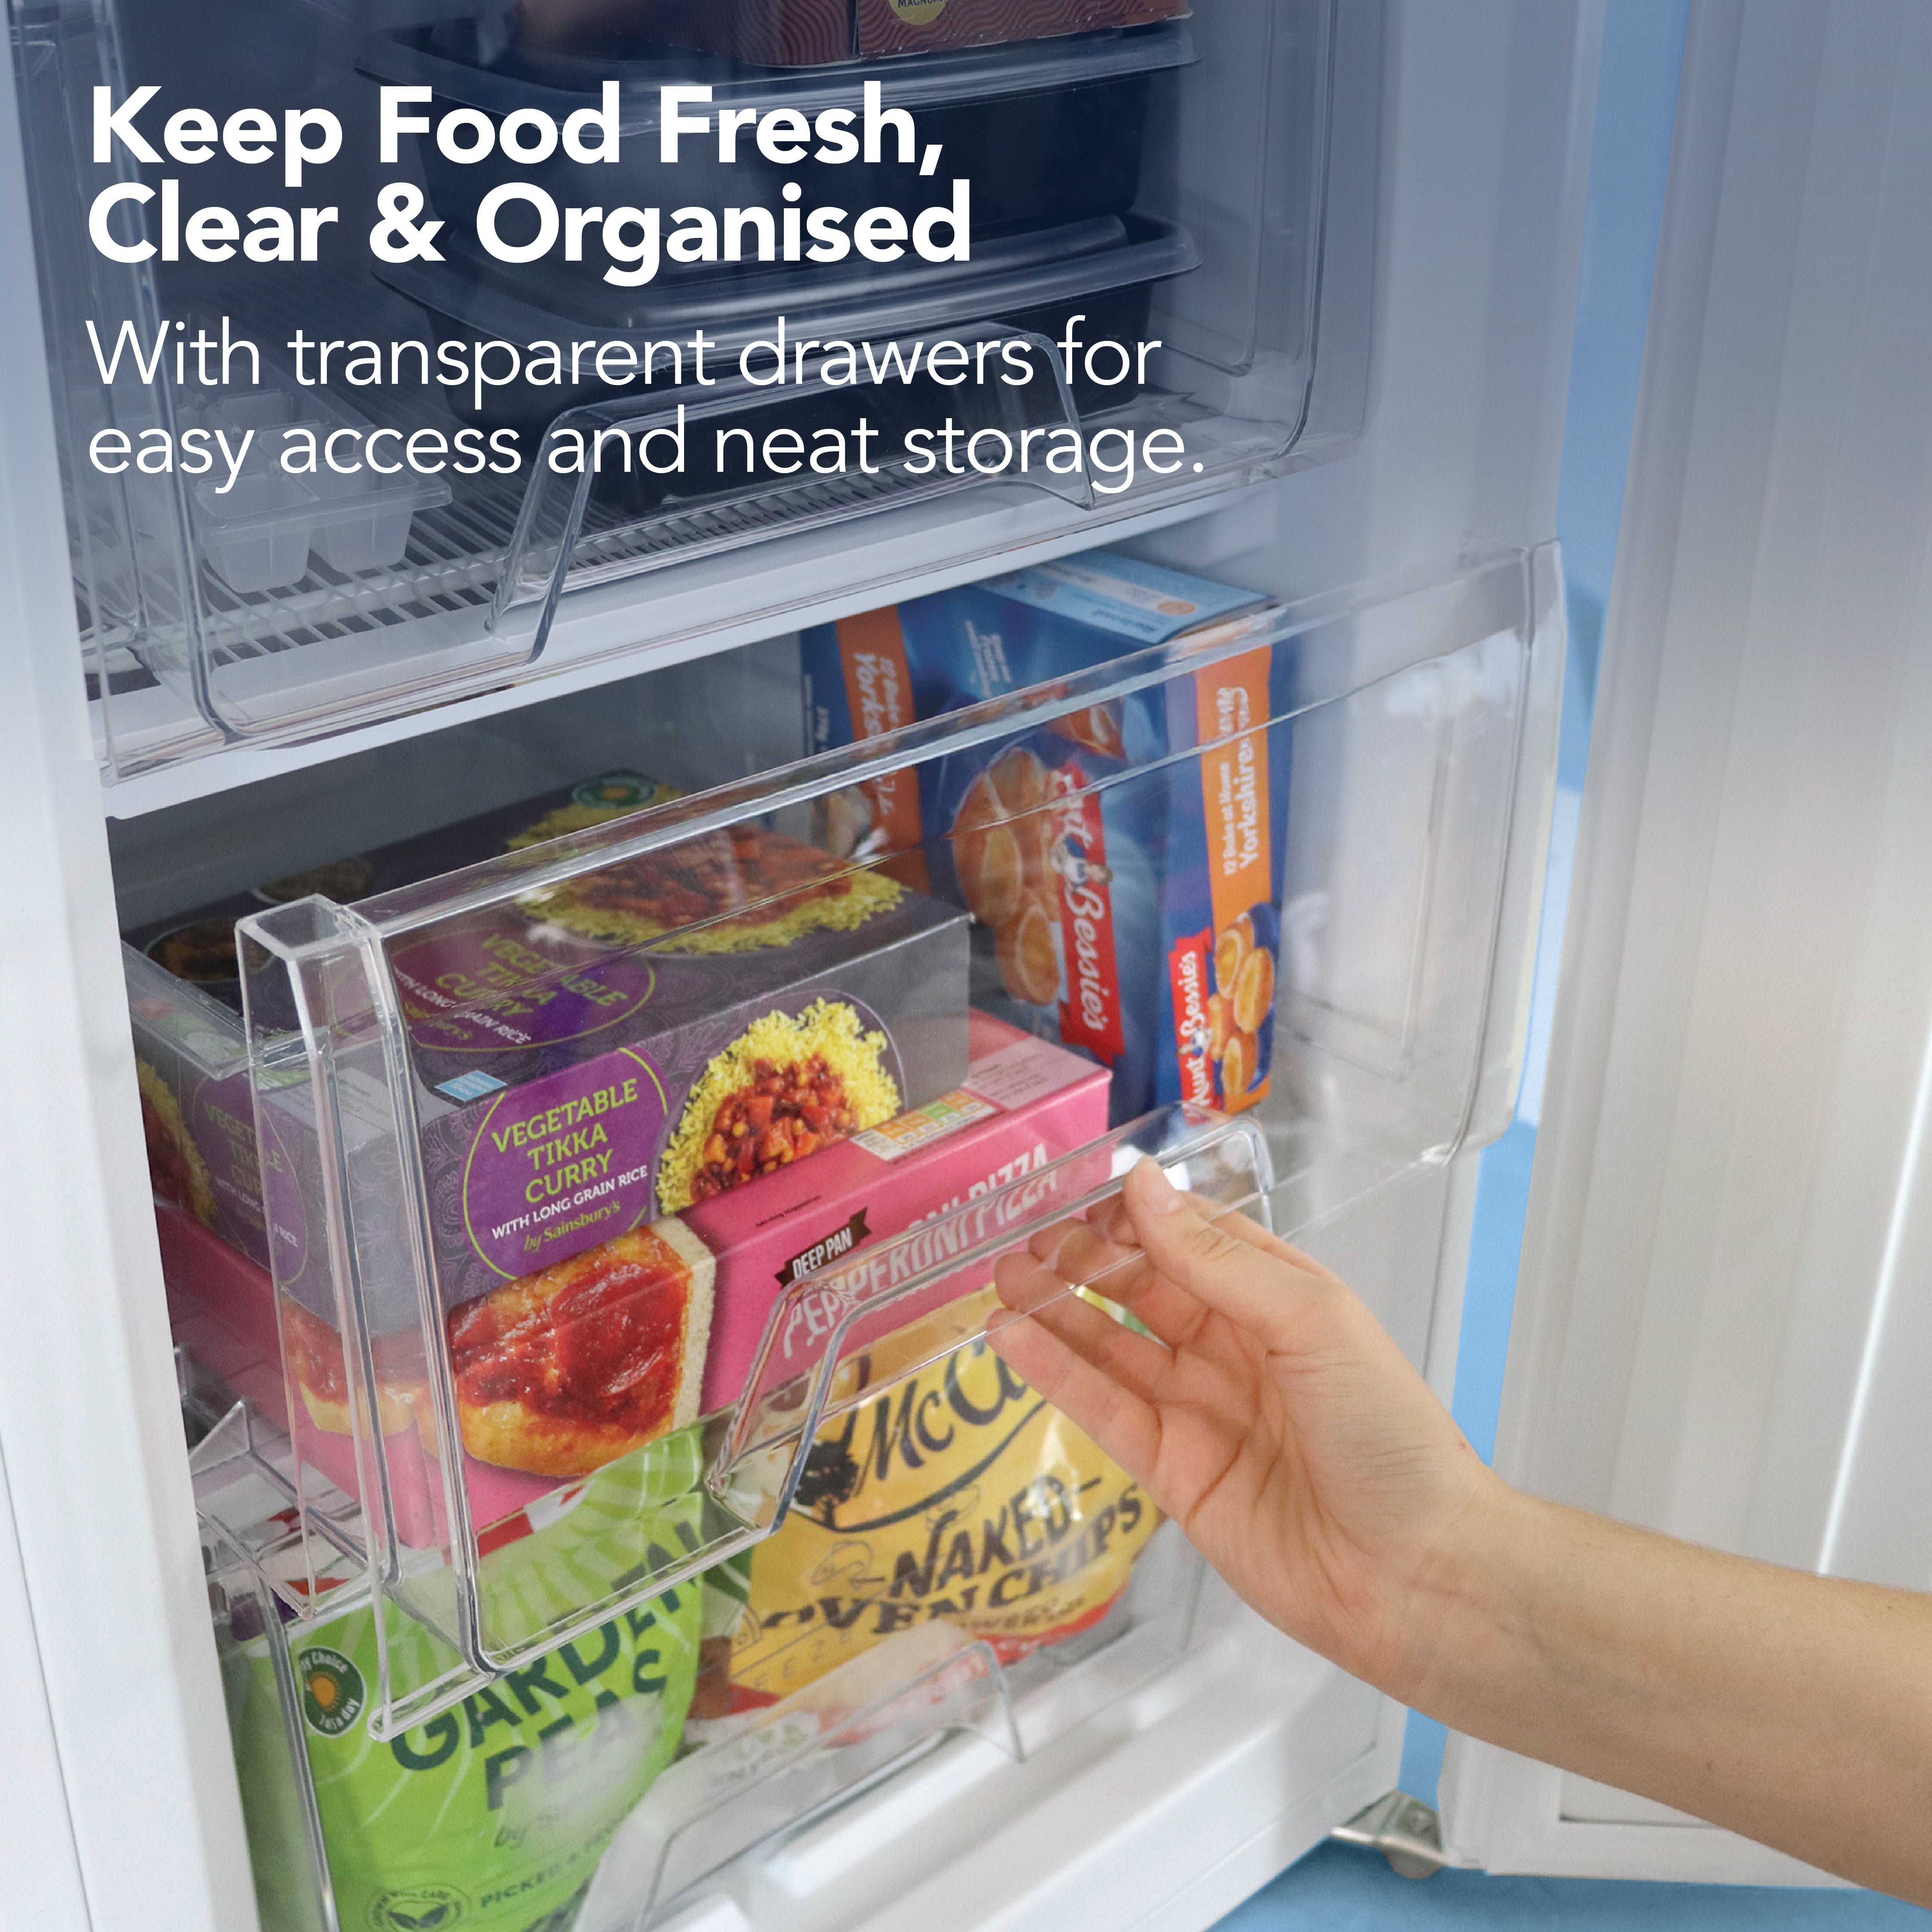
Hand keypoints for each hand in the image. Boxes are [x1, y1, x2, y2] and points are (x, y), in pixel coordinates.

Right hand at [988, 1157, 1497, 1697]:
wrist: (1416, 1574)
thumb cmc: (1388, 1435)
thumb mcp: (1311, 1321)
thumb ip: (1216, 1259)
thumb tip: (1142, 1187)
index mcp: (1281, 1300)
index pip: (1195, 1239)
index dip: (1138, 1216)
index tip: (1080, 1196)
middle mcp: (1237, 1349)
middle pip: (1145, 1290)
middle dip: (1085, 1260)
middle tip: (1025, 1238)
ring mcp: (1201, 1412)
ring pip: (1112, 1348)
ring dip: (1056, 1311)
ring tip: (1000, 1277)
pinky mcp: (1172, 1474)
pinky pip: (1104, 1411)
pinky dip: (1056, 1374)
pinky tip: (1013, 1339)